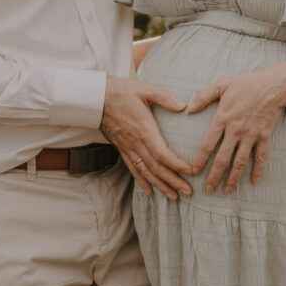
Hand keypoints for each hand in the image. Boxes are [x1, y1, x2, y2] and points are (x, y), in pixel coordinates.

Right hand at [100, 77, 192, 199]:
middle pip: (156, 167)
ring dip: (160, 185)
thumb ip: (165, 97)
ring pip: (145, 172)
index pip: (161, 153)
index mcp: (143, 129)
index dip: (176, 164)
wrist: (95, 99)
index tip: (190, 171)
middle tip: (188, 191)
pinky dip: (142, 182)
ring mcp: (128, 148)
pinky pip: (133, 169)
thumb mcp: (144, 88)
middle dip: (172, 181)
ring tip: (174, 196)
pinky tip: (150, 191)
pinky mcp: (122, 149)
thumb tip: (183, 105)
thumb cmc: (121, 92)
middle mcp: (136, 143)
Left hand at [188, 66, 285, 193]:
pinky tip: (254, 182)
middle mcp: (236, 130)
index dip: (200, 159)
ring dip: (233, 178)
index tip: (194, 171)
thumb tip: (189, 109)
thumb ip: (203, 96)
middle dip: (214, 176)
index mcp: (223, 118)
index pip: (208, 144)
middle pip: (223, 158)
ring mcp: (251, 135)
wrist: (274, 86)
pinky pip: (261, 157)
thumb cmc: (246, 84)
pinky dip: (258, 170)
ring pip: (240, 162)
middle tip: (208, 189)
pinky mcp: (264, 137)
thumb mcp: (222, 84)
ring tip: (226, 190)